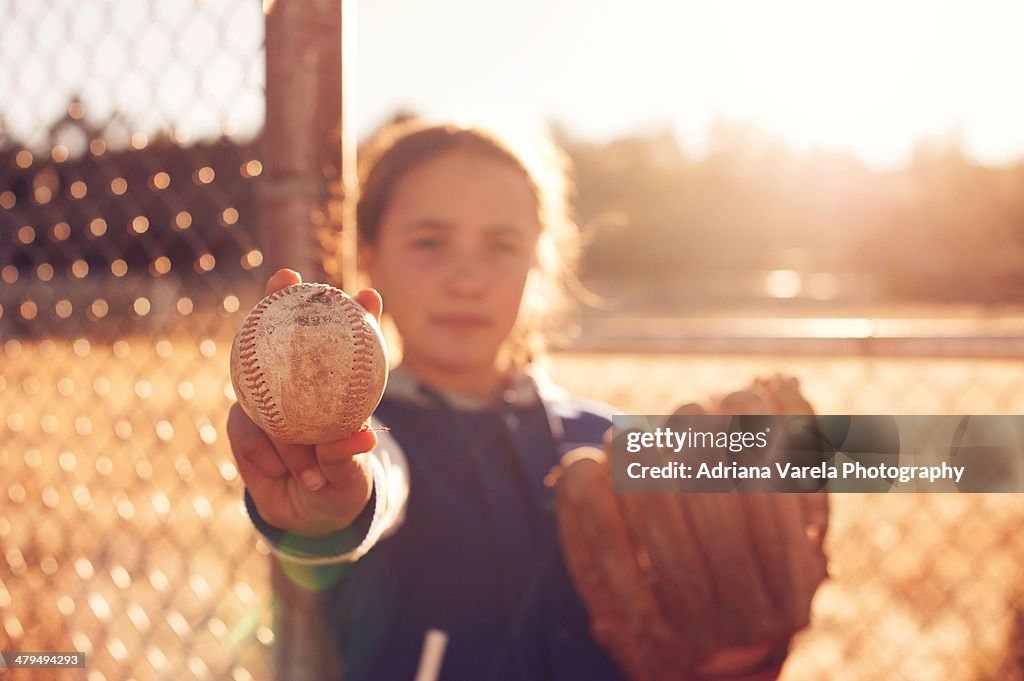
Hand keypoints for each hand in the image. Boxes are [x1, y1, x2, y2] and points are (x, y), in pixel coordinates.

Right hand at [226, 268, 384, 536]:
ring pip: (266, 399)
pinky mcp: (243, 423)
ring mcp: (269, 402)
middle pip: (285, 335)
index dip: (359, 315)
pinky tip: (285, 476)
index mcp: (338, 390)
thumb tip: (362, 438)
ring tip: (309, 472)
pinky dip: (269, 457)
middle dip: (281, 297)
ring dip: (288, 440)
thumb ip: (347, 457)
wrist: (304, 518)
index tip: (368, 293)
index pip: (349, 346)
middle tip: (285, 274)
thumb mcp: (350, 477)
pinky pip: (248, 431)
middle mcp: (301, 387)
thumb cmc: (340, 488)